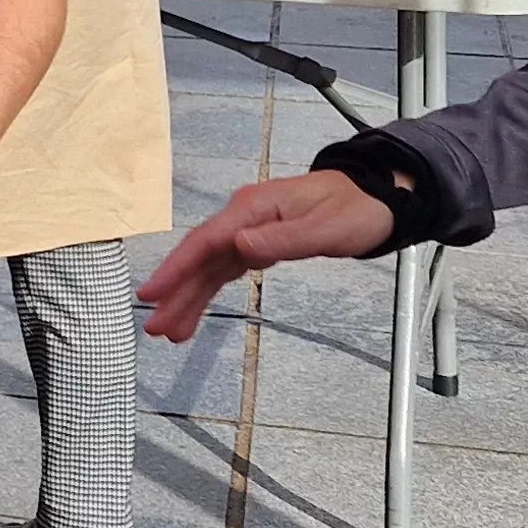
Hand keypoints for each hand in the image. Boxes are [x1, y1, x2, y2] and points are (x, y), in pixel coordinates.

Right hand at [134, 172, 395, 341]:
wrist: (375, 196)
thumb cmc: (355, 208)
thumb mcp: (326, 228)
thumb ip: (282, 240)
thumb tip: (239, 247)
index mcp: (252, 208)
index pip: (205, 241)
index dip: (176, 267)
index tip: (151, 292)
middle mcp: (243, 217)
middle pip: (200, 257)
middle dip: (175, 292)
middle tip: (154, 325)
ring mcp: (248, 229)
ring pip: (208, 267)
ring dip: (188, 297)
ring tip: (169, 331)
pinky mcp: (256, 242)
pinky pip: (223, 270)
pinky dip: (207, 291)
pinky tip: (193, 312)